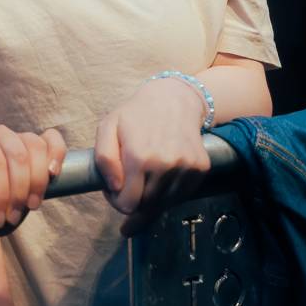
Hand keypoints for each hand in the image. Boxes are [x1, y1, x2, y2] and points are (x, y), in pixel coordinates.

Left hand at [0, 125, 66, 231]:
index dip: (1, 193)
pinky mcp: (38, 144)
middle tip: (13, 217)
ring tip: (31, 206)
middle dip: (18, 192)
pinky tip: (53, 174)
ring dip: (38, 182)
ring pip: (37, 148)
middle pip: (19, 157)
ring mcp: (20, 136)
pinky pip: (53, 139)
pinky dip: (57, 154)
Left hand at [94, 78, 211, 234]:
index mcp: (139, 158)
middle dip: (133, 202)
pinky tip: (161, 177)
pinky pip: (182, 195)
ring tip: (144, 179)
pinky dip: (170, 193)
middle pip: (147, 207)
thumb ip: (104, 159)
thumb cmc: (135, 114)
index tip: (114, 191)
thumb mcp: (108, 127)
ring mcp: (186, 168)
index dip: (117, 201)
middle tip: (127, 185)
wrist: (174, 99)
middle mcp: (165, 166)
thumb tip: (114, 188)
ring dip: (152, 199)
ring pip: (165, 204)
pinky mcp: (201, 168)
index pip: (128, 204)